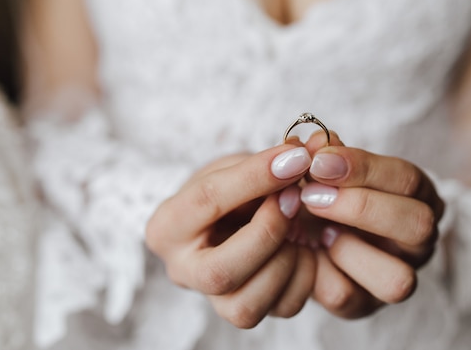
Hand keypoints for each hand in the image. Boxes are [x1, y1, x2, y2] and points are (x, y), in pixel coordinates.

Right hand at [146, 144, 316, 327]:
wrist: (231, 217)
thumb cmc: (230, 188)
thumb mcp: (232, 166)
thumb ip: (257, 165)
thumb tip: (297, 158)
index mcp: (166, 227)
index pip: (207, 201)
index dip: (255, 177)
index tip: (296, 158)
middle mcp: (182, 271)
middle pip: (220, 273)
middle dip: (267, 233)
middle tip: (294, 198)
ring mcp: (213, 299)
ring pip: (246, 306)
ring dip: (286, 260)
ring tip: (299, 225)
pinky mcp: (246, 311)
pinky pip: (282, 308)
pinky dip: (304, 276)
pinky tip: (304, 247)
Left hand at [301, 131, 444, 317]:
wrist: (301, 230)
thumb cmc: (323, 190)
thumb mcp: (324, 168)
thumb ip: (323, 154)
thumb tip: (316, 141)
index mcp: (417, 196)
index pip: (408, 179)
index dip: (363, 167)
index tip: (318, 160)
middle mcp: (418, 240)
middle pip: (419, 225)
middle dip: (360, 207)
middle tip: (311, 195)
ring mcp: (397, 276)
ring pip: (399, 279)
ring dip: (349, 251)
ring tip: (318, 232)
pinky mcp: (365, 305)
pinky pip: (351, 298)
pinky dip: (322, 275)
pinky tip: (309, 253)